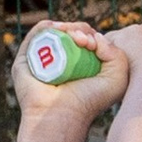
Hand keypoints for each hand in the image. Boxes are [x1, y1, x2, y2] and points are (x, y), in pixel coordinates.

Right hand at [12, 23, 127, 122]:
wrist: (63, 114)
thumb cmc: (91, 100)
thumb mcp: (117, 76)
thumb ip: (116, 53)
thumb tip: (95, 36)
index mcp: (81, 64)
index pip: (87, 38)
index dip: (93, 35)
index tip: (95, 47)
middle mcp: (61, 60)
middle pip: (71, 32)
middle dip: (80, 30)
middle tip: (85, 42)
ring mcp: (42, 59)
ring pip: (54, 31)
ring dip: (66, 27)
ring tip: (74, 38)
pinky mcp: (24, 60)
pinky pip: (34, 36)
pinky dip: (46, 27)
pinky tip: (57, 28)